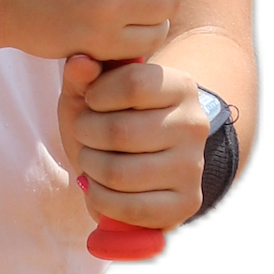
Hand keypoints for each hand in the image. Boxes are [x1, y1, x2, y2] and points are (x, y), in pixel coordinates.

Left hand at [58, 55, 208, 230]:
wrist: (137, 158)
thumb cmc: (110, 116)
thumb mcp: (92, 90)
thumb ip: (82, 75)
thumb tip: (79, 64)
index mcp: (180, 86)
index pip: (133, 83)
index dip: (98, 94)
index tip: (90, 100)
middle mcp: (194, 124)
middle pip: (120, 132)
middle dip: (86, 133)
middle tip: (84, 133)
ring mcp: (193, 167)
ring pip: (120, 173)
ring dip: (90, 166)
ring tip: (89, 158)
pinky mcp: (187, 203)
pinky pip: (131, 209)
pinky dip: (100, 199)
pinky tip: (95, 186)